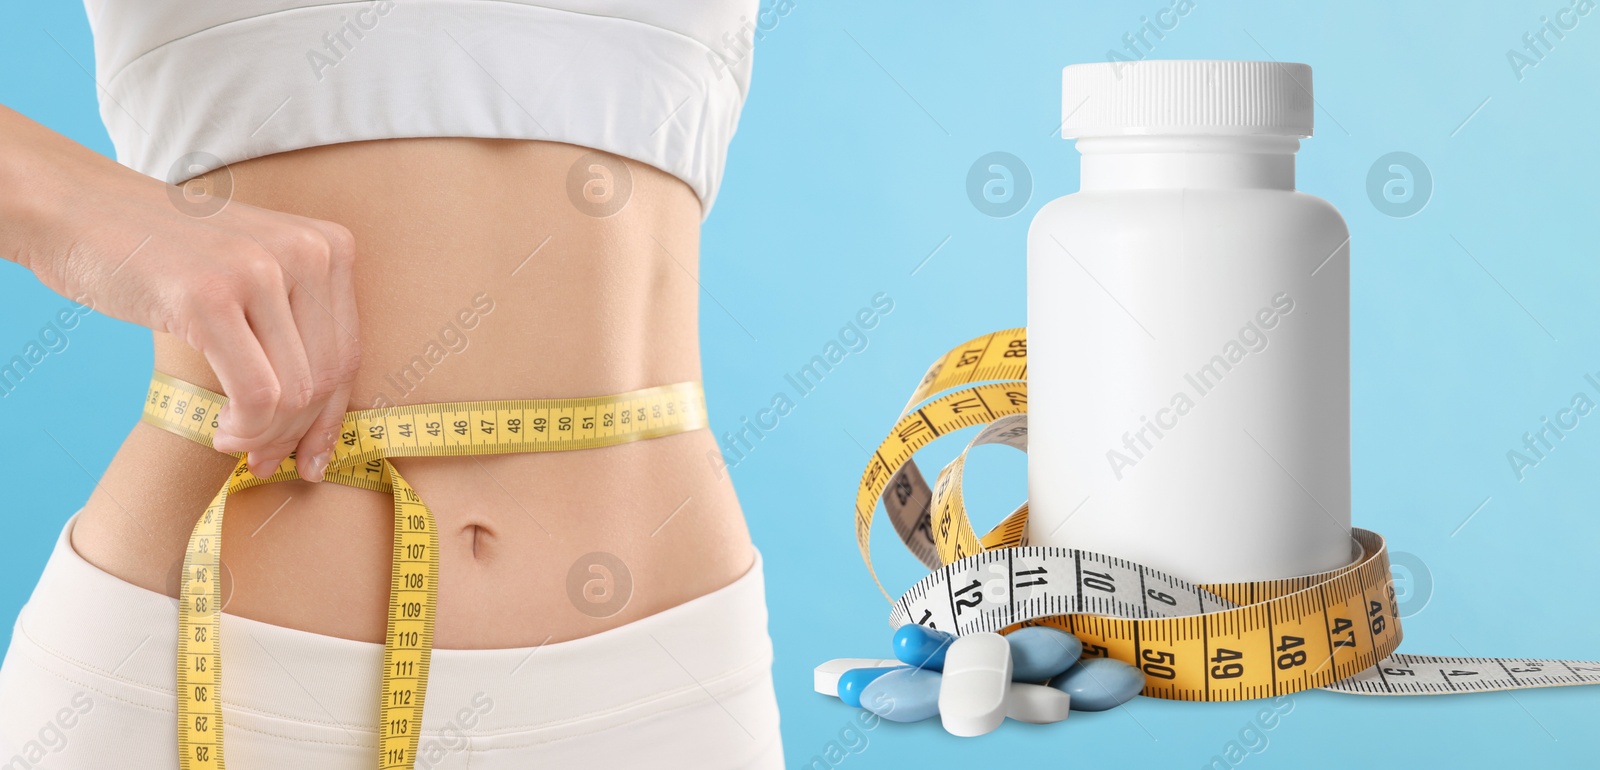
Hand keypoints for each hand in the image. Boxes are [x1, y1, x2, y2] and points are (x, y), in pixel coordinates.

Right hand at [0, 106, 360, 481]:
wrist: (78, 210)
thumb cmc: (165, 259)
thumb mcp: (253, 275)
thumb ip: (295, 331)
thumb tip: (322, 430)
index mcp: (330, 245)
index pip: (347, 354)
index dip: (329, 419)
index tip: (309, 460)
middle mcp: (308, 251)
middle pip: (325, 378)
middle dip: (296, 434)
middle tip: (260, 459)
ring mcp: (260, 271)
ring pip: (295, 393)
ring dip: (264, 435)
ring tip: (232, 441)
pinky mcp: (211, 297)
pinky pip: (257, 394)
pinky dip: (244, 428)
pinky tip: (220, 430)